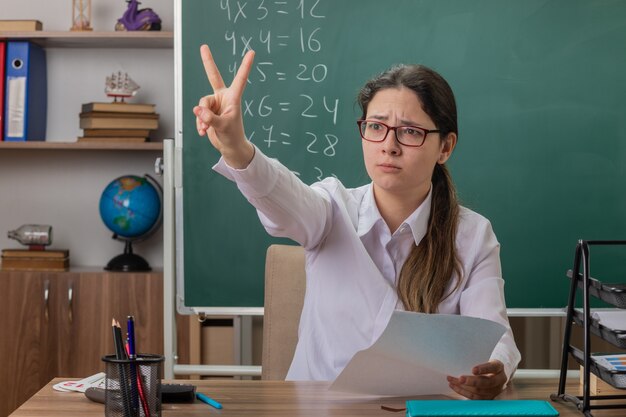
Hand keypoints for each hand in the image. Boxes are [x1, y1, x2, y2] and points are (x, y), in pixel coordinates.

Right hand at [194, 44, 254, 167]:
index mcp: (233, 98)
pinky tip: (203, 131)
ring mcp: (214, 104)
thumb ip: (210, 118)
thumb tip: (197, 110)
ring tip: (205, 128)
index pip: (240, 79)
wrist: (229, 146)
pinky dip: (199, 122)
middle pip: (213, 76)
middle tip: (203, 46)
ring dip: (201, 117)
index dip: (245, 65)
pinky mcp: (207, 111)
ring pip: (201, 104)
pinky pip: (198, 113)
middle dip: (208, 62)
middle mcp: (223, 97)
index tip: (252, 52)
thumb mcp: (223, 127)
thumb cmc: (233, 135)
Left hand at [447, 360, 506, 399]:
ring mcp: (494, 391)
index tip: (473, 370)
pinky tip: (454, 386)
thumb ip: (475, 359)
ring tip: (451, 380)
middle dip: (472, 381)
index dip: (483, 369)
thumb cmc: (486, 364)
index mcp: (498, 367)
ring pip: (479, 392)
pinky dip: (463, 392)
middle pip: (487, 383)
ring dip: (463, 387)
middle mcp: (499, 380)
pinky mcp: (488, 398)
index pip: (492, 367)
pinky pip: (474, 398)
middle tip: (460, 379)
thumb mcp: (485, 358)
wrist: (494, 374)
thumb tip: (457, 357)